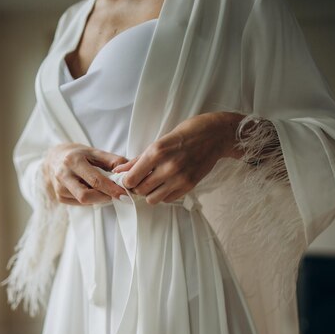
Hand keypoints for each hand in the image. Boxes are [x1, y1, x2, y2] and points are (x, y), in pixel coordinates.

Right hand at [42, 143, 128, 204]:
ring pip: (83, 201)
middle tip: (116, 195)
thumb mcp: (95, 152)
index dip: (111, 189)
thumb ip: (113, 161)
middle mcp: (63, 175)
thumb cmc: (79, 155)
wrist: (55, 158)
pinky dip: (90, 200)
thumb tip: (130, 171)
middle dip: (104, 197)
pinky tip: (92, 191)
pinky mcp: (59, 197)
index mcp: (73, 161)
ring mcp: (59, 188)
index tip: (124, 194)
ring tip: (104, 190)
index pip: (95, 180)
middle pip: (85, 196)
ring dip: (98, 198)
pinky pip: (79, 204)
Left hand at [112, 111, 245, 203]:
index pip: (132, 178)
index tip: (129, 179)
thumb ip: (138, 159)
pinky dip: (164, 195)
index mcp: (157, 151)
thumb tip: (119, 171)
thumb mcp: (159, 142)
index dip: (127, 181)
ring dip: (150, 193)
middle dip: (137, 188)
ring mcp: (180, 178)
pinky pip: (168, 199)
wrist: (215, 135)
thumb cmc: (186, 134)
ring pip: (153, 199)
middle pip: (141, 190)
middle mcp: (168, 167)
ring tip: (154, 184)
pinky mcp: (189, 186)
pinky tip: (167, 184)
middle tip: (141, 181)